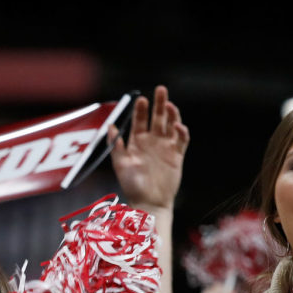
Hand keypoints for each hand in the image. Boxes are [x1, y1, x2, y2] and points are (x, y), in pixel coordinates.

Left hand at [108, 85, 188, 211]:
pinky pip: (182, 140)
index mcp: (137, 142)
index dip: (141, 110)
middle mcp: (152, 142)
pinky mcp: (177, 155)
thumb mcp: (120, 163)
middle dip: (159, 103)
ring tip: (169, 104)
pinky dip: (181, 132)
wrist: (148, 202)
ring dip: (172, 114)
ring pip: (171, 125)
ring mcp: (166, 147)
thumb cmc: (133, 185)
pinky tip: (178, 126)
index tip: (141, 100)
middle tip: (161, 89)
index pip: (140, 120)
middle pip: (158, 118)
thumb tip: (110, 126)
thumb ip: (116, 145)